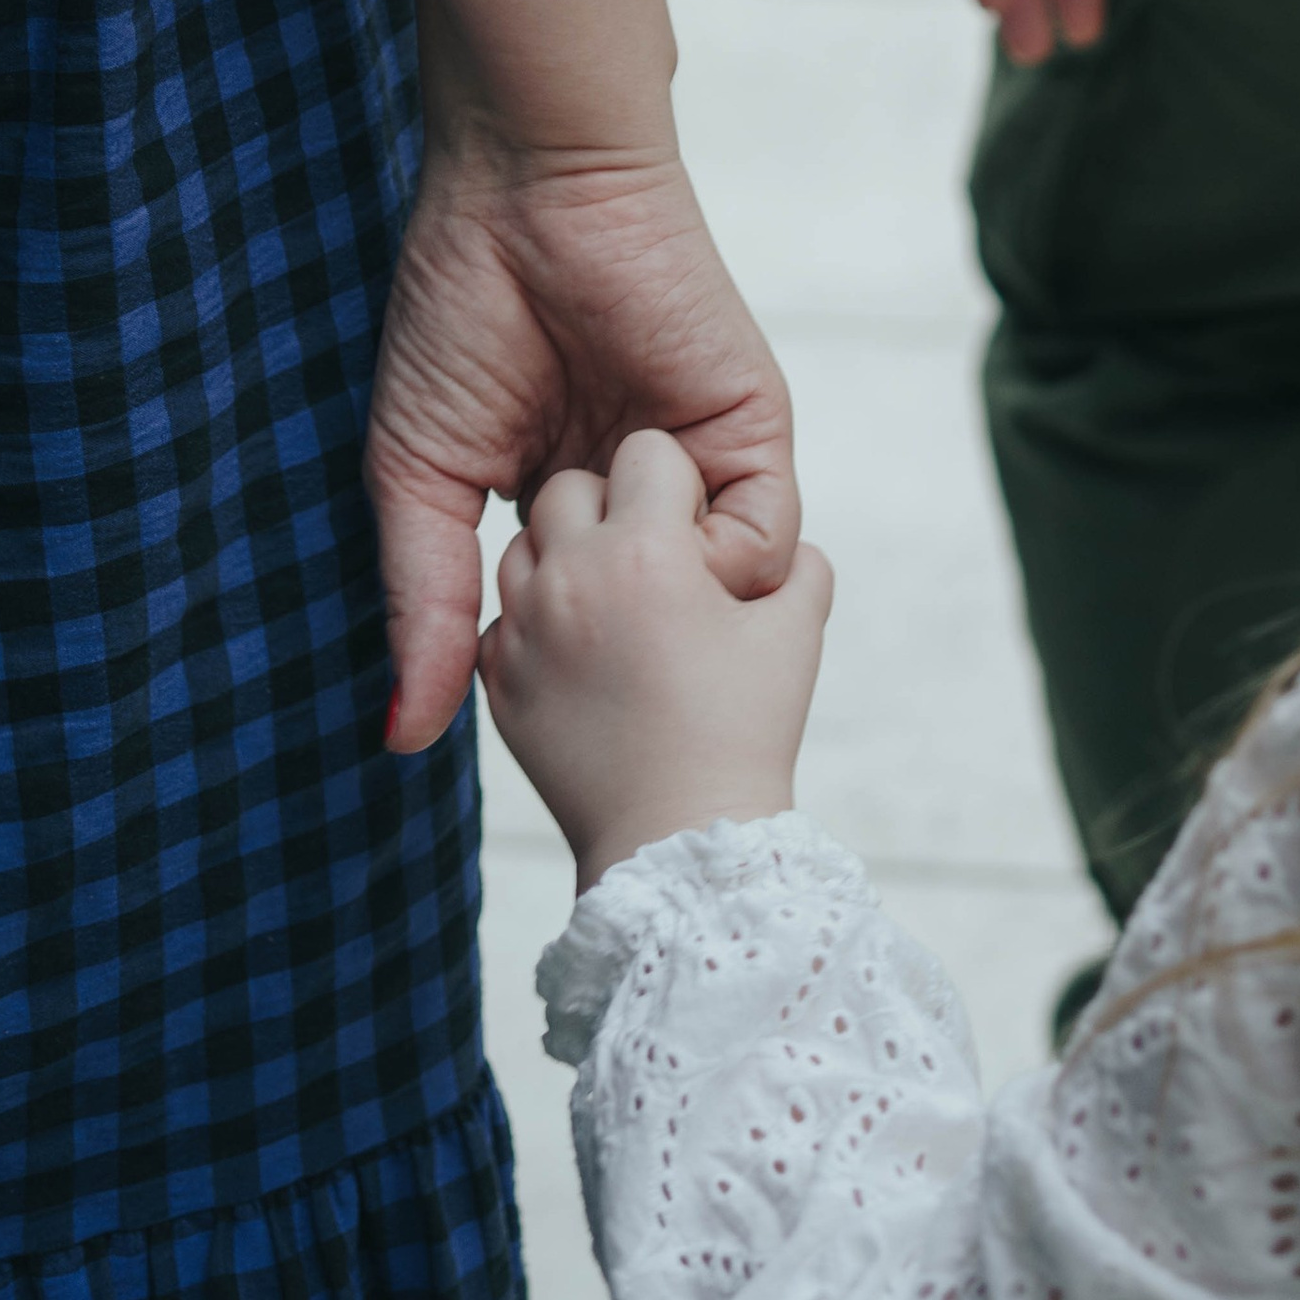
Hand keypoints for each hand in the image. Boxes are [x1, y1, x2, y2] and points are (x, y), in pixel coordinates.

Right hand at [369, 127, 797, 753]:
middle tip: (593, 667)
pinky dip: (726, 566)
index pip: (580, 625)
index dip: (557, 668)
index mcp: (562, 498)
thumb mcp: (422, 479)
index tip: (529, 686)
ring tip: (626, 589)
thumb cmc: (459, 315)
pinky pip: (768, 541)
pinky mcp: (749, 430)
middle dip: (628, 661)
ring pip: (717, 600)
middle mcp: (638, 490)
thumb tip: (404, 736)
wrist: (529, 194)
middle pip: (658, 625)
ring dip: (675, 614)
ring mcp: (698, 462)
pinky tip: (674, 543)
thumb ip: (426, 604)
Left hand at [479, 430, 834, 889]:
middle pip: (571, 487)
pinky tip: (581, 652)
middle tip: (649, 562)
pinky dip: (535, 620)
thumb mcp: (794, 636)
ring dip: (564, 558)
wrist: (675, 846)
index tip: (694, 530)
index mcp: (646, 554)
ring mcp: (524, 632)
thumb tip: (791, 546)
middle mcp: (571, 579)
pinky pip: (500, 617)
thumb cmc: (742, 736)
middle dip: (610, 508)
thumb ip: (801, 568)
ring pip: (525, 546)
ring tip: (613, 605)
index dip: (679, 482)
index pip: (648, 454)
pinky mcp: (498, 684)